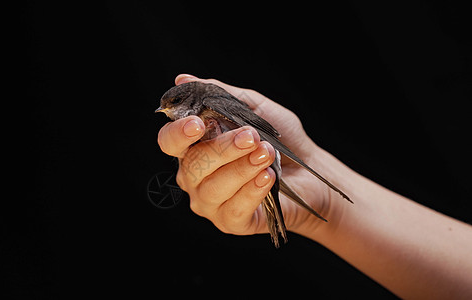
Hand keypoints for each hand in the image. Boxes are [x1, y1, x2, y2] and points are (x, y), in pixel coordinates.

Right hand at [157, 74, 342, 236]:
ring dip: (242, 168)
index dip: (178, 133)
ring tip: (267, 154)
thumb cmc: (279, 139)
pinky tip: (267, 177)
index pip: (170, 142)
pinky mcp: (231, 222)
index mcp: (194, 148)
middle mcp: (195, 177)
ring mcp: (210, 202)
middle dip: (223, 148)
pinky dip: (252, 191)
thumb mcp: (252, 109)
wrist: (310, 171)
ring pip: (212, 187)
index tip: (198, 123)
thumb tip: (183, 79)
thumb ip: (220, 96)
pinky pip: (234, 209)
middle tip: (252, 136)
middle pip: (192, 165)